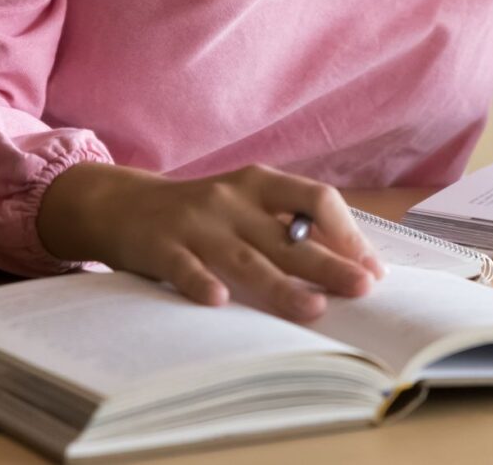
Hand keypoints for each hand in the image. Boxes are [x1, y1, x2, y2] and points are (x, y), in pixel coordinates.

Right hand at [35, 161, 386, 319]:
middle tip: (363, 289)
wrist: (121, 204)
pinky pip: (183, 267)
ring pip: (245, 258)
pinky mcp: (160, 246)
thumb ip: (286, 223)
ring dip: (281, 285)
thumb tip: (348, 259)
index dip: (347, 232)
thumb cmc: (201, 212)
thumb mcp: (244, 203)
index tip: (371, 267)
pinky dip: (201, 283)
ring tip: (314, 309)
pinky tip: (219, 302)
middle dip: (329, 263)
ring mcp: (196, 222)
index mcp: (260, 183)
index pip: (316, 199)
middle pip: (289, 236)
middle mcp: (232, 199)